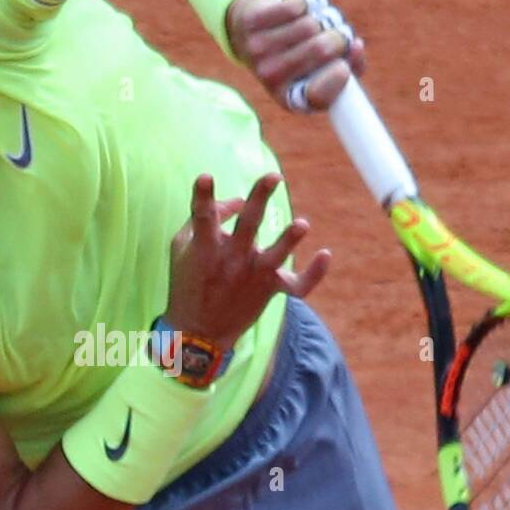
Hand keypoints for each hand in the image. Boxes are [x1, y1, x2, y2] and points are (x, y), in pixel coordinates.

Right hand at [165, 171, 330, 352]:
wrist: (198, 332)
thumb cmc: (188, 281)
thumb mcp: (183, 247)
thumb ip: (208, 217)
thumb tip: (240, 199)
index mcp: (205, 247)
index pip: (203, 217)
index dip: (203, 196)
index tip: (205, 177)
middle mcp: (232, 259)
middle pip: (249, 225)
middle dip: (260, 199)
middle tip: (273, 176)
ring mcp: (252, 276)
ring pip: (276, 257)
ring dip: (289, 240)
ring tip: (302, 224)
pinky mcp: (269, 290)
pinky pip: (297, 287)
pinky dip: (314, 275)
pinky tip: (326, 254)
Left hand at [226, 0, 365, 112]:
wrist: (248, 35)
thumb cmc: (299, 57)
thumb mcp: (322, 72)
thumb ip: (349, 66)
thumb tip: (356, 47)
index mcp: (291, 99)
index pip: (318, 96)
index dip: (337, 80)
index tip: (344, 67)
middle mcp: (271, 79)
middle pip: (322, 49)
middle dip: (341, 37)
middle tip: (340, 34)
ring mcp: (258, 50)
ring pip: (311, 25)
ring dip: (325, 17)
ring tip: (320, 21)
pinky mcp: (252, 23)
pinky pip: (297, 7)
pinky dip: (308, 3)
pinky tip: (302, 10)